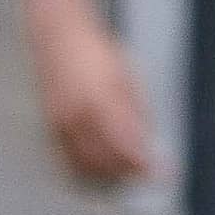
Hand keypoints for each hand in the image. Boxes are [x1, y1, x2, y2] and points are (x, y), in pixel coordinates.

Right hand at [33, 20, 157, 189]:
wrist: (59, 38)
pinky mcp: (50, 127)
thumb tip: (148, 145)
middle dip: (129, 173)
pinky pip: (68, 160)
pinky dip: (86, 170)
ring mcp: (60, 123)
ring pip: (85, 165)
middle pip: (106, 161)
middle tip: (148, 175)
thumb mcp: (127, 78)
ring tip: (128, 176)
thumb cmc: (98, 54)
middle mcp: (77, 116)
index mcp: (100, 101)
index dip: (146, 164)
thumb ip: (137, 113)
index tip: (164, 173)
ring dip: (108, 176)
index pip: (127, 146)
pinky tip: (102, 171)